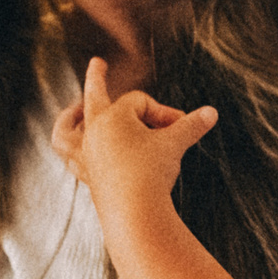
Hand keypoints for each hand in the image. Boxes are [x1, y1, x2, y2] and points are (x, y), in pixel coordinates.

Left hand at [51, 57, 217, 216]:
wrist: (134, 214)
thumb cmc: (151, 173)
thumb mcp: (175, 144)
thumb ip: (192, 125)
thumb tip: (212, 113)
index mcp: (112, 118)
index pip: (139, 102)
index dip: (162, 111)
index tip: (179, 125)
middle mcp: (94, 132)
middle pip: (92, 98)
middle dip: (96, 79)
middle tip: (97, 64)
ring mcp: (86, 155)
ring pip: (65, 131)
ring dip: (69, 118)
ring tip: (74, 110)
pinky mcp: (87, 176)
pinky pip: (71, 159)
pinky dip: (73, 151)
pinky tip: (79, 150)